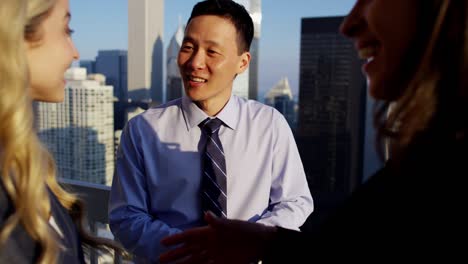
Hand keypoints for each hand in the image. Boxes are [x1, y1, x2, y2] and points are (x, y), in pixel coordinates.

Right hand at [159, 212, 276, 263]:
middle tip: (160, 259)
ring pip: (194, 261)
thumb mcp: (231, 226)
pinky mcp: (221, 263)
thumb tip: (207, 214)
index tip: (163, 242)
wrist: (259, 243)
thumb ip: (218, 223)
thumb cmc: (244, 230)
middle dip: (175, 255)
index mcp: (209, 232)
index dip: (176, 239)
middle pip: (188, 250)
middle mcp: (209, 244)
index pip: (189, 236)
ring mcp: (214, 255)